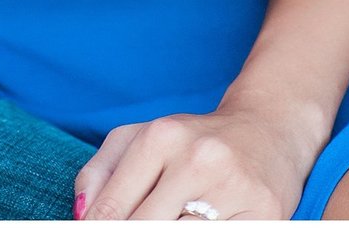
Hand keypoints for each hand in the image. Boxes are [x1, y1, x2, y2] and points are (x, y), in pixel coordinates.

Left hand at [74, 90, 317, 221]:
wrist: (268, 129)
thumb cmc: (191, 141)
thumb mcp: (139, 139)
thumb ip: (98, 173)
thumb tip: (80, 217)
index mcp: (161, 137)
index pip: (111, 211)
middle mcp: (198, 159)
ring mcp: (234, 188)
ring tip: (168, 222)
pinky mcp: (266, 214)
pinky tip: (193, 226)